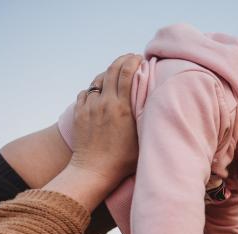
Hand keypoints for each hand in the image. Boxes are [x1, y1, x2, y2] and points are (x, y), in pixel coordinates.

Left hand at [43, 54, 141, 210]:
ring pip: (98, 79)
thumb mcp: (142, 139)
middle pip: (112, 69)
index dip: (133, 61)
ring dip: (109, 73)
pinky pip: (86, 93)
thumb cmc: (122, 161)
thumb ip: (146, 119)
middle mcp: (104, 103)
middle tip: (131, 59)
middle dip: (123, 60)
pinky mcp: (80, 113)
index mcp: (122, 107)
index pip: (127, 73)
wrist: (93, 171)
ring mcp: (90, 107)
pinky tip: (101, 93)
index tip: (140, 58)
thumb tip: (158, 106)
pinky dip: (95, 89)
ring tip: (117, 74)